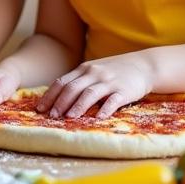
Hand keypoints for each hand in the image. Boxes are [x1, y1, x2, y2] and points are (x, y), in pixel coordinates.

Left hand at [36, 54, 152, 118]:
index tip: (40, 108)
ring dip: (78, 106)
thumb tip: (56, 98)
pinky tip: (98, 118)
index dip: (50, 96)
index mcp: (84, 69)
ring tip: (69, 118)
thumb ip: (78, 81)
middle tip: (51, 116)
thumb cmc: (114, 72)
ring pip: (90, 93)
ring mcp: (109, 81)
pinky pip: (113, 100)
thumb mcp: (94, 71)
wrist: (144, 65)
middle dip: (60, 103)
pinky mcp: (125, 90)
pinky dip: (105, 109)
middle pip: (73, 88)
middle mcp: (94, 73)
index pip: (62, 82)